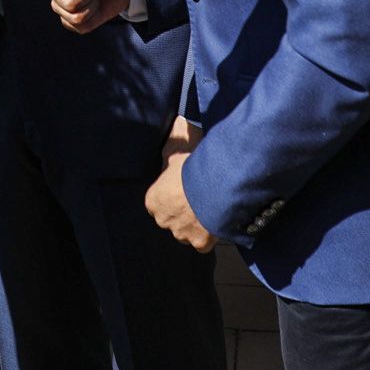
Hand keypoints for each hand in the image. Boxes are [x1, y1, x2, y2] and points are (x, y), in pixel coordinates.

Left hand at [146, 125, 213, 252]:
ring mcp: (181, 233)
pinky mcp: (199, 244)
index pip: (157, 203)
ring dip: (195, 224)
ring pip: (186, 232)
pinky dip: (209, 236)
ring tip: (209, 208)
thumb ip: (172, 145)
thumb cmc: (194, 165)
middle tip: (198, 198)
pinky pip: (202, 243)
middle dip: (182, 212)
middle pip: (171, 219)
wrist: (216, 185)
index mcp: (153, 200)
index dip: (171, 196)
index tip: (183, 189)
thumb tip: (173, 125)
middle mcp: (162, 220)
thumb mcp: (178, 150)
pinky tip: (216, 221)